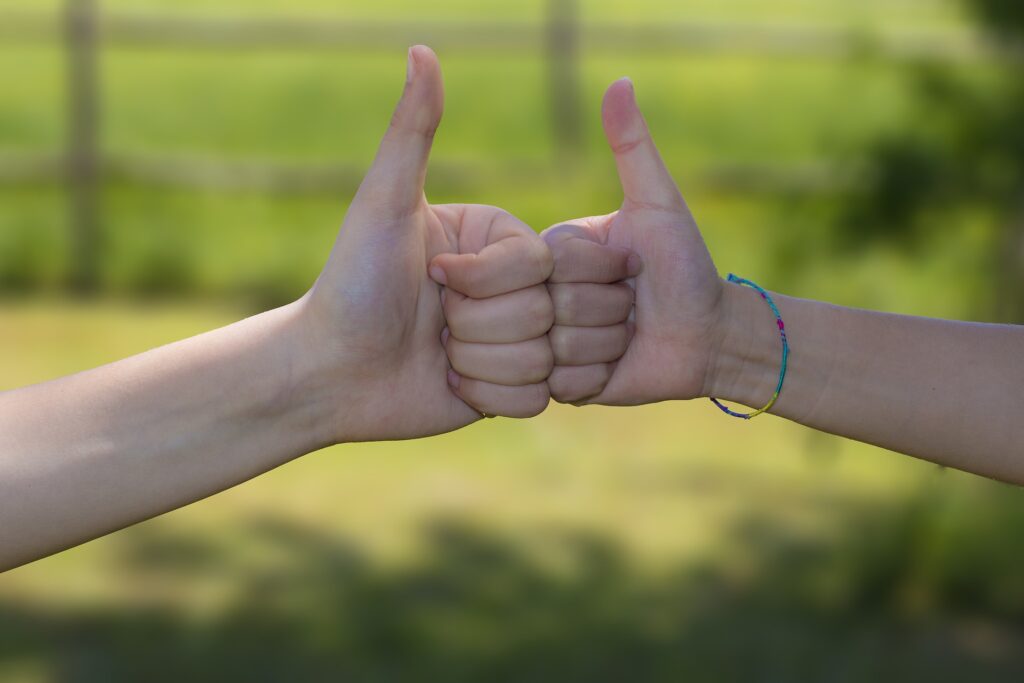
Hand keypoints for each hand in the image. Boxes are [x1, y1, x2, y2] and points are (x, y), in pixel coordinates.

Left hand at [297, 46, 552, 441]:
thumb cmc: (352, 283)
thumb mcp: (384, 205)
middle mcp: (514, 287)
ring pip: (546, 360)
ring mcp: (516, 338)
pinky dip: (488, 397)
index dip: (487, 284)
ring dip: (480, 365)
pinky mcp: (511, 388)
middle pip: (550, 314)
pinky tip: (450, 384)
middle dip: (482, 328)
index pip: (541, 265)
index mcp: (498, 240)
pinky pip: (534, 401)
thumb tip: (420, 48)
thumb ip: (411, 131)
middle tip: (434, 325)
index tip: (433, 283)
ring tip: (438, 354)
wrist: (329, 371)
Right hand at [542, 78, 724, 405]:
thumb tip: (620, 81)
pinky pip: (561, 384)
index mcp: (550, 252)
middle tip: (631, 308)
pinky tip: (616, 365)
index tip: (629, 271)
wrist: (707, 335)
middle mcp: (536, 296)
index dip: (598, 274)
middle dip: (607, 313)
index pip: (550, 266)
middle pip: (550, 311)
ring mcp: (541, 341)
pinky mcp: (554, 384)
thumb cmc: (684, 266)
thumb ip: (633, 148)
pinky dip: (598, 376)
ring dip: (606, 346)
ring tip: (626, 335)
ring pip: (554, 351)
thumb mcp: (659, 206)